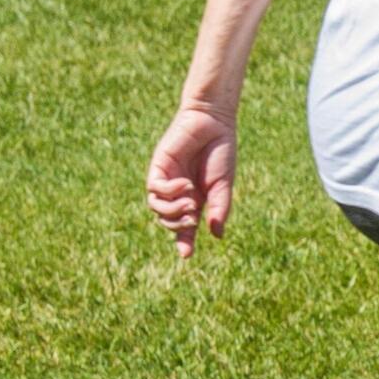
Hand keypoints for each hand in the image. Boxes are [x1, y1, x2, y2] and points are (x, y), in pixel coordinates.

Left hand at [145, 105, 236, 258]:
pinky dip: (169, 191)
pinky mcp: (158, 167)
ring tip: (190, 203)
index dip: (184, 242)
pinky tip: (184, 184)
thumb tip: (216, 235)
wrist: (213, 124)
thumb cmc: (221, 154)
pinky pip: (155, 188)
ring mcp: (167, 180)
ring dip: (172, 211)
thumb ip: (219, 209)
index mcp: (196, 199)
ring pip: (156, 207)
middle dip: (178, 226)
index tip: (186, 254)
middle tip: (193, 218)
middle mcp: (178, 193)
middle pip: (167, 220)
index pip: (185, 227)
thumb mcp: (223, 186)